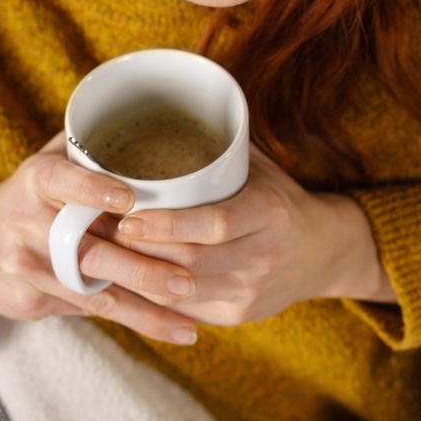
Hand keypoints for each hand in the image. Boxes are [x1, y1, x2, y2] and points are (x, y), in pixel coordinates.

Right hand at [0, 132, 203, 344]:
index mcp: (35, 181)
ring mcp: (27, 266)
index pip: (62, 179)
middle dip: (140, 268)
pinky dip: (134, 322)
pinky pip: (89, 311)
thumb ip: (87, 149)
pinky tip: (172, 330)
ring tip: (188, 320)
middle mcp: (27, 223)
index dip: (93, 189)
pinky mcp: (31, 301)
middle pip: (86, 249)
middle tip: (186, 280)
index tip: (129, 199)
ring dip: (143, 309)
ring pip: (91, 290)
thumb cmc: (24, 201)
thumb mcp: (44, 165)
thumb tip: (150, 120)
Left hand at [111, 148, 391, 326]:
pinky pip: (184, 310)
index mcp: (270, 214)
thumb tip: (160, 106)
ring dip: (137, 278)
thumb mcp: (258, 167)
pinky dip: (149, 298)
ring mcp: (250, 292)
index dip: (167, 225)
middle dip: (139, 252)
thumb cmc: (277, 198)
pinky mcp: (236, 315)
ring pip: (182, 293)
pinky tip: (123, 281)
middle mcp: (263, 257)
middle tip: (96, 236)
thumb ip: (217, 145)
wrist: (323, 252)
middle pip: (191, 262)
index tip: (127, 217)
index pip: (215, 224)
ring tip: (101, 258)